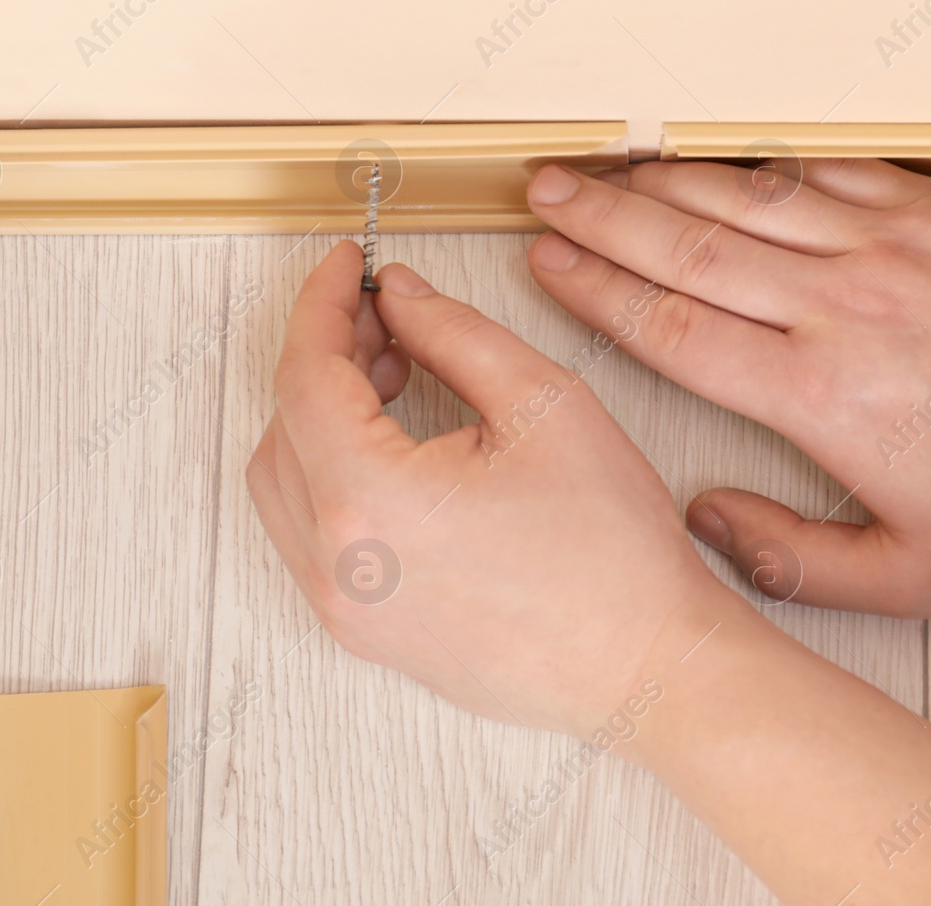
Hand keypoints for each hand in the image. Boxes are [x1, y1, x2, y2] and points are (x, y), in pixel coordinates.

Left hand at [246, 241, 732, 737]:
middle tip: (388, 318)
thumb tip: (400, 296)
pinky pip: (312, 536)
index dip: (325, 303)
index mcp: (368, 502)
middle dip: (326, 355)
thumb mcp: (543, 404)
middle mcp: (336, 566)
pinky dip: (332, 476)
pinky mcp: (364, 634)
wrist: (646, 667)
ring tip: (394, 380)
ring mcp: (344, 609)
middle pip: (284, 425)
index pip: (305, 373)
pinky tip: (396, 450)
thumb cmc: (611, 553)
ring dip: (321, 417)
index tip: (350, 264)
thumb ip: (455, 333)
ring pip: (286, 483)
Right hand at [524, 159, 930, 615]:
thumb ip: (796, 559)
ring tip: (604, 165)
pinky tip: (726, 165)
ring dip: (662, 180)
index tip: (548, 267)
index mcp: (817, 393)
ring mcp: (882, 245)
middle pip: (685, 248)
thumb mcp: (918, 574)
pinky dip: (762, 166)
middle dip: (600, 217)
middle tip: (545, 192)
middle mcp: (835, 306)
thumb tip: (707, 523)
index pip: (673, 329)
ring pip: (742, 200)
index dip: (595, 294)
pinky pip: (822, 173)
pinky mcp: (929, 209)